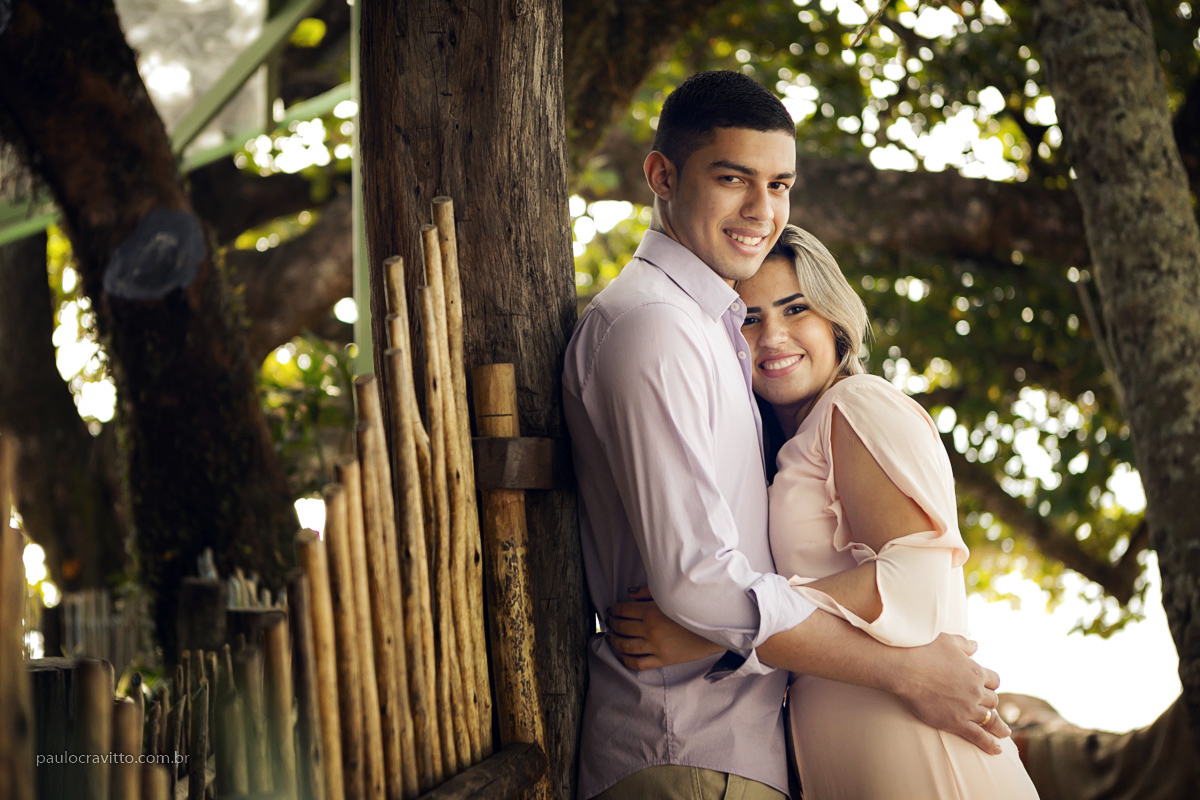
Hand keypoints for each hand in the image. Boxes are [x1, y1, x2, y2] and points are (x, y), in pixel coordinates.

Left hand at [605, 586, 723, 669]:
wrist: (714, 628)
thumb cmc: (693, 608)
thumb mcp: (670, 596)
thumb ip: (648, 593)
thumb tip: (630, 593)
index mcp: (651, 612)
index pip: (624, 611)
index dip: (614, 610)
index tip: (611, 610)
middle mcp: (650, 630)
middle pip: (622, 628)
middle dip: (613, 624)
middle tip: (609, 622)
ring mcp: (656, 647)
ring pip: (627, 646)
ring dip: (615, 641)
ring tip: (611, 637)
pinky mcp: (663, 660)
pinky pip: (640, 663)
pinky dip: (627, 660)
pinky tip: (623, 655)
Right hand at [889, 633, 1010, 753]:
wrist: (906, 668)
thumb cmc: (923, 650)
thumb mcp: (948, 641)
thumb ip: (965, 644)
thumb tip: (977, 645)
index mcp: (975, 671)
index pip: (994, 680)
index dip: (991, 684)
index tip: (987, 687)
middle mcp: (976, 691)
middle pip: (992, 700)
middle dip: (990, 703)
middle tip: (987, 708)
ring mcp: (967, 708)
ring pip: (991, 719)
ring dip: (999, 727)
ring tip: (1004, 732)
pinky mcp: (956, 722)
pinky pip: (978, 736)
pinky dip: (989, 744)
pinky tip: (997, 750)